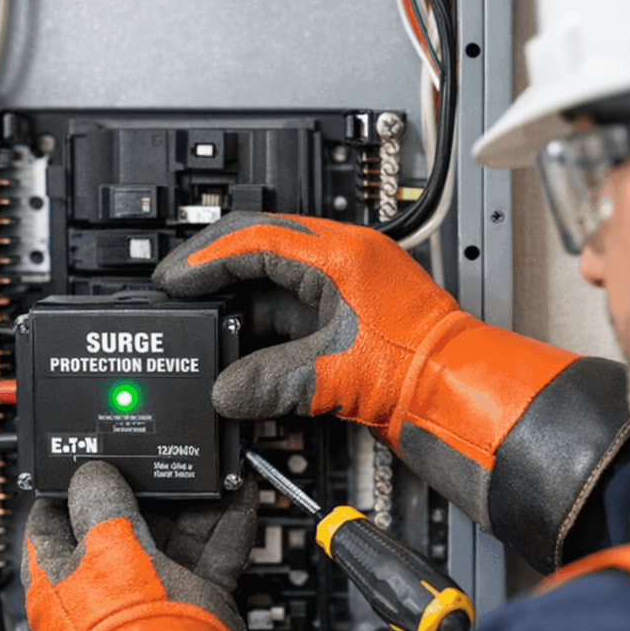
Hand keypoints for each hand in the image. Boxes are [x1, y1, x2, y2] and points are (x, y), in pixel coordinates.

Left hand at [22, 460, 315, 630]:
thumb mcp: (105, 547)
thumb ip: (101, 501)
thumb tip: (94, 473)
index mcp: (57, 576)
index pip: (51, 515)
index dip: (70, 479)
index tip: (92, 448)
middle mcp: (102, 585)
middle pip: (121, 519)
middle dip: (146, 484)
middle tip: (161, 449)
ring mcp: (150, 593)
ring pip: (171, 532)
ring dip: (192, 499)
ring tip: (209, 464)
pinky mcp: (194, 601)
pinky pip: (209, 552)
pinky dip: (225, 523)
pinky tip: (237, 493)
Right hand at [154, 211, 463, 430]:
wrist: (457, 391)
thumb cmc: (418, 368)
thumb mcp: (330, 375)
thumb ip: (269, 382)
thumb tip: (227, 391)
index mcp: (339, 254)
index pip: (254, 238)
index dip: (205, 260)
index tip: (172, 281)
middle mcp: (343, 256)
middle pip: (260, 243)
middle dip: (214, 267)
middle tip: (175, 288)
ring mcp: (348, 280)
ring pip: (275, 273)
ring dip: (237, 296)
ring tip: (200, 319)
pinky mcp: (350, 308)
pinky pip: (294, 301)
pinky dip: (262, 318)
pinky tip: (239, 342)